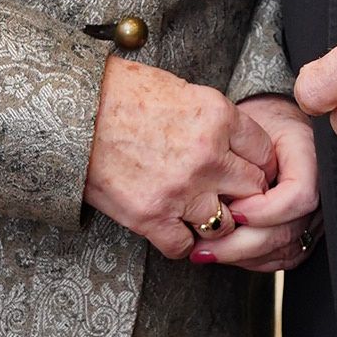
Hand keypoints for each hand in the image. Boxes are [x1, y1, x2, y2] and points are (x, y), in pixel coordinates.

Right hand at [84, 59, 274, 258]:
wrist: (72, 111)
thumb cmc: (121, 94)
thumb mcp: (182, 90)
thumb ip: (215, 120)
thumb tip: (237, 144)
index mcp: (218, 117)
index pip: (264, 152)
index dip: (257, 164)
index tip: (247, 169)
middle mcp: (207, 155)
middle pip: (253, 189)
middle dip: (242, 193)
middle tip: (226, 193)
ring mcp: (181, 189)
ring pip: (225, 223)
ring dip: (213, 219)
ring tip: (195, 209)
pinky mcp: (151, 216)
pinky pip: (184, 245)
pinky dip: (180, 240)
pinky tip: (169, 224)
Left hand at [194, 96, 321, 272]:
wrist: (274, 126)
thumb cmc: (258, 123)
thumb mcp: (246, 126)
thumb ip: (241, 155)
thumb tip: (222, 198)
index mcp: (313, 157)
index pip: (300, 196)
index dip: (265, 210)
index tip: (233, 210)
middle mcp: (323, 190)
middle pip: (288, 231)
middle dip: (242, 243)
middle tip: (204, 245)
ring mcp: (318, 215)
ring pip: (285, 250)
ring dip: (243, 256)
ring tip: (207, 252)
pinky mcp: (307, 232)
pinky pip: (285, 257)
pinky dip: (255, 260)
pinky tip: (228, 254)